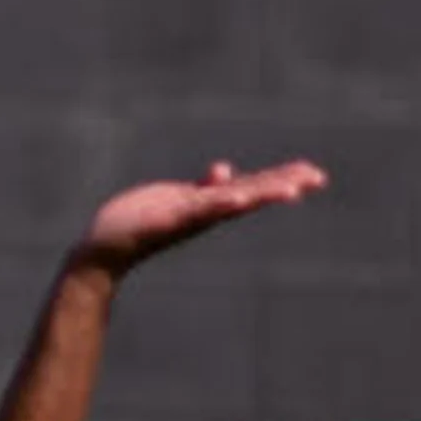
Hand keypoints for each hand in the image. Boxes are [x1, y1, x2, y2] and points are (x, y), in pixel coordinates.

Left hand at [75, 160, 326, 277]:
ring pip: (230, 203)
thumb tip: (226, 170)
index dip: (283, 180)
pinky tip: (239, 198)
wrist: (104, 249)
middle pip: (251, 194)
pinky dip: (219, 204)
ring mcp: (187, 217)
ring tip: (288, 190)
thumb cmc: (138, 222)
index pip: (253, 188)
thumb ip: (203, 188)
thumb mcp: (176, 199)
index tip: (315, 174)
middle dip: (283, 185)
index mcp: (208, 205)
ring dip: (259, 195)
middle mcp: (204, 213)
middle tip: (316, 178)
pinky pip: (196, 211)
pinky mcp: (165, 220)